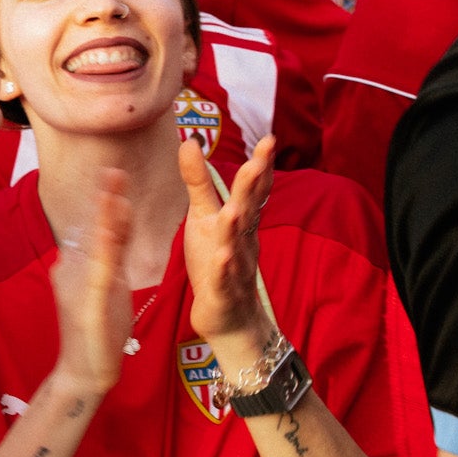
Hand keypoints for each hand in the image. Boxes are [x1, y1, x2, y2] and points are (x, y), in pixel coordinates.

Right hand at [49, 168, 133, 398]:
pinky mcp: (88, 303)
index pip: (97, 228)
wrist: (84, 371)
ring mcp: (78, 285)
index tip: (114, 172)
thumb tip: (112, 225)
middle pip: (92, 229)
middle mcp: (73, 270)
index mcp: (79, 265)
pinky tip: (110, 231)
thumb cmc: (98, 330)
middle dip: (102, 198)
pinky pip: (98, 272)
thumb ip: (110, 256)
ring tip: (112, 188)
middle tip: (113, 168)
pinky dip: (103, 249)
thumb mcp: (109, 285)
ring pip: (94, 245)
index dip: (105, 200)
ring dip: (103, 215)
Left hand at [180, 136, 277, 363]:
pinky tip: (222, 258)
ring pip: (236, 245)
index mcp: (241, 223)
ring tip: (234, 208)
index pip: (253, 191)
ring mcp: (235, 268)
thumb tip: (189, 141)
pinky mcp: (222, 293)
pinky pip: (224, 280)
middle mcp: (243, 242)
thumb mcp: (205, 217)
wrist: (229, 316)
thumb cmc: (218, 261)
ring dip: (236, 227)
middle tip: (259, 161)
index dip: (261, 167)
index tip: (269, 140)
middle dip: (254, 187)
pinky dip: (224, 270)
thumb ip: (198, 182)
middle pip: (249, 211)